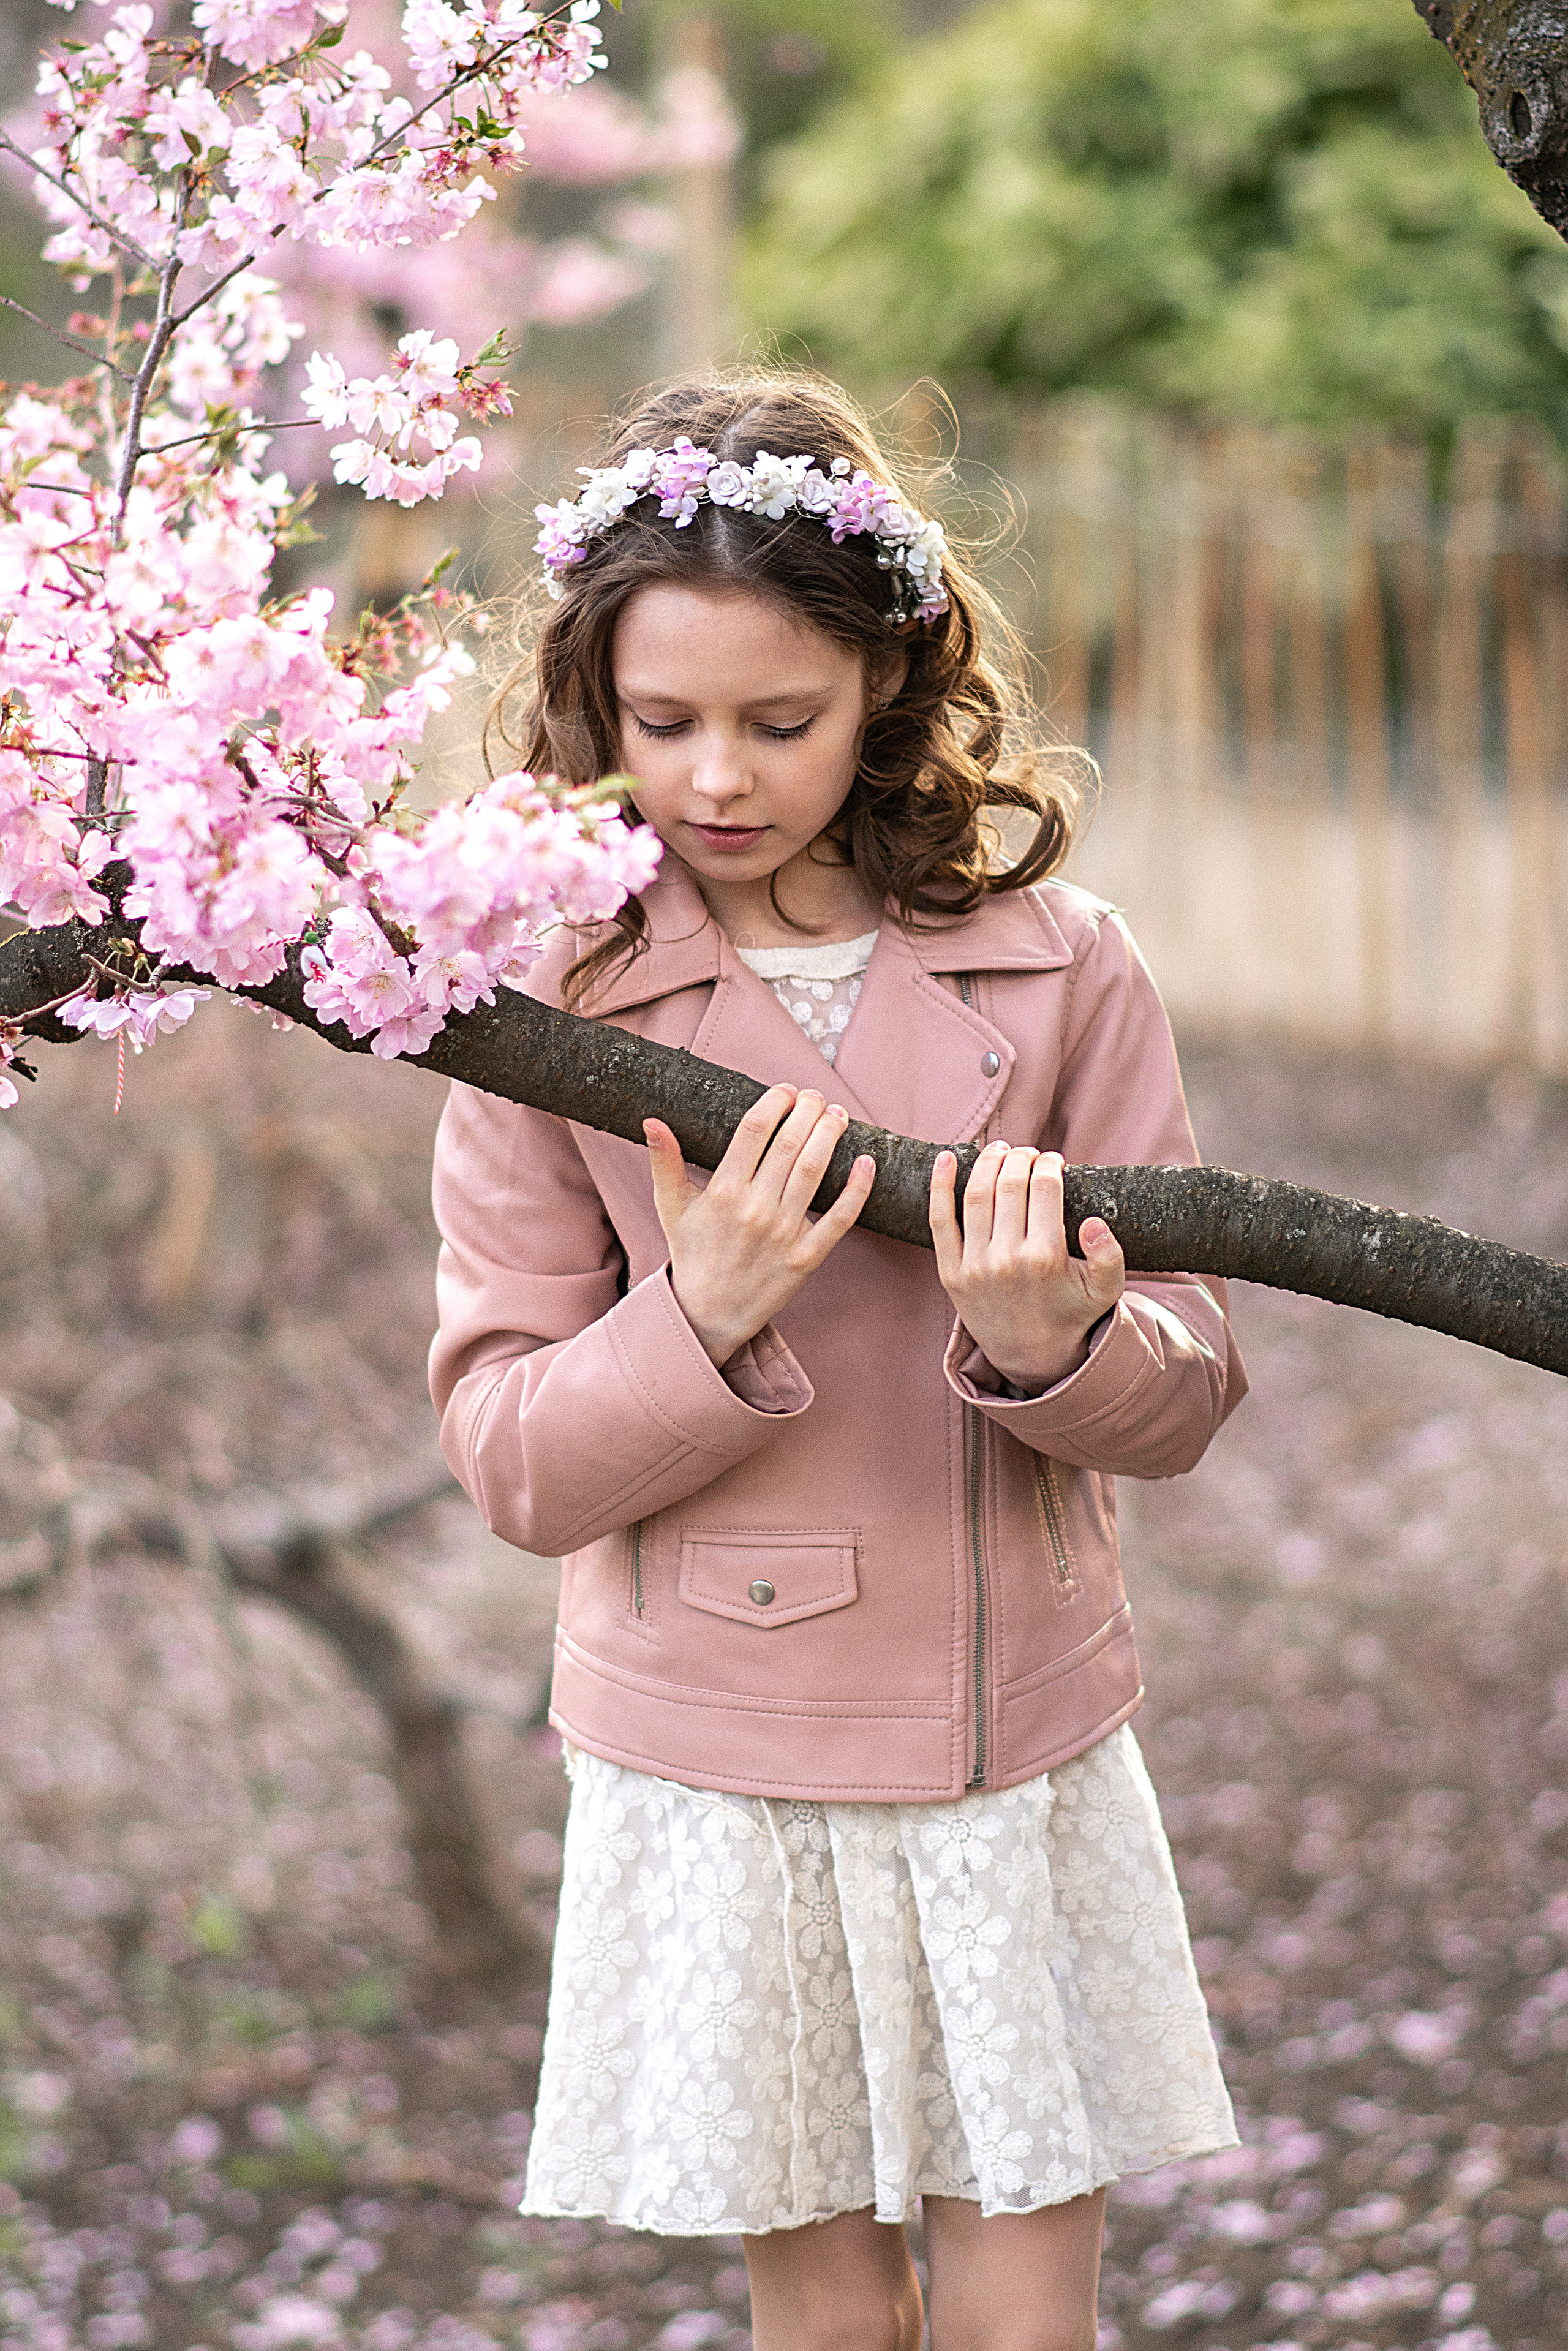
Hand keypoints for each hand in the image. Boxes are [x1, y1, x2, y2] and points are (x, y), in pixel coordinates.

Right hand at [645, 1085, 875, 1366]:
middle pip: (790, 1143)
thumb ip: (664, 1162)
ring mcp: (783, 1234)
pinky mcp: (807, 1257)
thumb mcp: (671, 1207)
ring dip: (831, 1135)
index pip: (755, 1130)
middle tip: (815, 1096)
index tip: (786, 1091)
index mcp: (723, 1192)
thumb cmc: (693, 1254)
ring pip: (815, 1171)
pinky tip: (866, 1161)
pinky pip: (839, 1218)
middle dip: (808, 1110)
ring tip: (837, 1115)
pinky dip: (857, 1188)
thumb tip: (652, 1122)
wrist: (708, 1314)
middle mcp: (755, 1209)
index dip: (775, 1102)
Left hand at [930, 1142, 1124, 1392]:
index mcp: (1046, 1258)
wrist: (1031, 1357)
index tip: (1053, 1160)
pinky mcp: (950, 1272)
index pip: (1045, 1189)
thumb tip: (1095, 1222)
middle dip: (1021, 1158)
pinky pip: (940, 1221)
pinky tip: (946, 1158)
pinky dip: (939, 1186)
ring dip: (988, 1163)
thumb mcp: (1105, 1291)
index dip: (1049, 1165)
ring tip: (1000, 1150)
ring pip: (977, 1195)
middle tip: (1028, 1153)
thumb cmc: (1071, 1315)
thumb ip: (1110, 1256)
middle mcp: (1007, 1259)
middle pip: (1011, 1185)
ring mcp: (974, 1265)